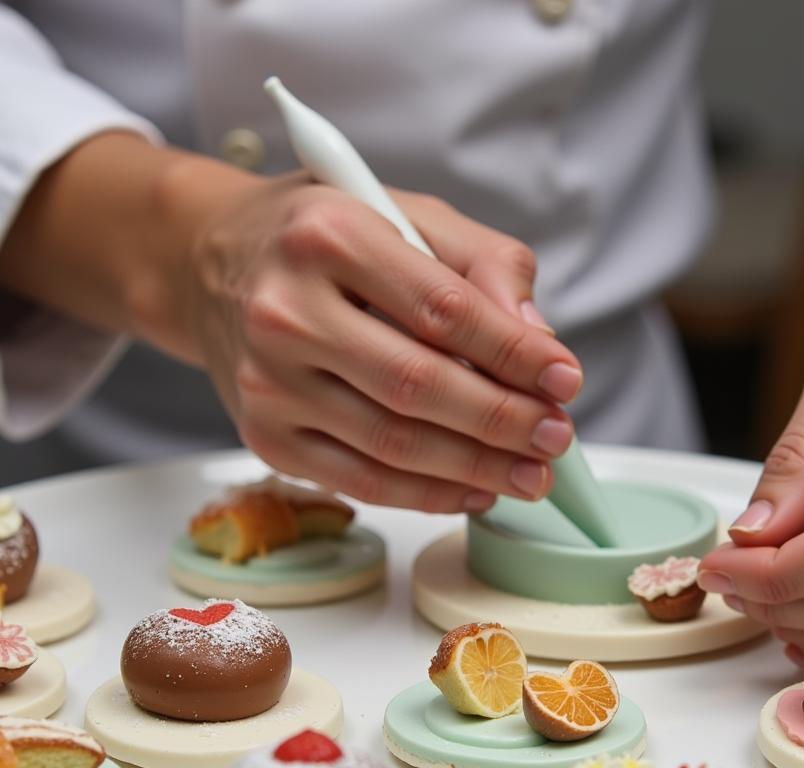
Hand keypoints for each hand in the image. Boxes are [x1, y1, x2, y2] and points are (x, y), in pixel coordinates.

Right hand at [0, 135, 582, 511]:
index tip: (566, 380)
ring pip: (392, 444)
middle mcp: (285, 312)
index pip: (442, 309)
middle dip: (502, 421)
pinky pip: (360, 481)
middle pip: (417, 385)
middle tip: (556, 438)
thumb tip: (539, 343)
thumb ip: (484, 265)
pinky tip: (476, 490)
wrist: (211, 264)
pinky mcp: (264, 436)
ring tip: (532, 475)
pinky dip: (427, 493)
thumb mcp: (407, 213)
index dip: (513, 354)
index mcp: (327, 236)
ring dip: (476, 468)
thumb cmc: (323, 236)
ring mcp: (267, 382)